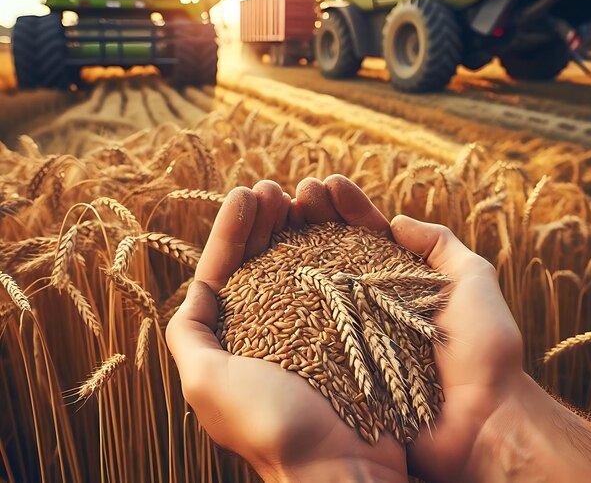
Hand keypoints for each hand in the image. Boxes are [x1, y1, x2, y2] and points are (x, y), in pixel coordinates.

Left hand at [166, 180, 406, 482]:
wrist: (341, 465)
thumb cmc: (270, 425)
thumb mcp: (207, 383)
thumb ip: (190, 335)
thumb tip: (196, 291)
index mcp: (235, 335)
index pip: (227, 269)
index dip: (233, 229)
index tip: (247, 192)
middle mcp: (272, 325)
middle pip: (264, 258)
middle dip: (265, 219)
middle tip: (274, 187)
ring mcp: (312, 323)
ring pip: (301, 261)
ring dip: (298, 225)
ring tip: (302, 193)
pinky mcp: (348, 324)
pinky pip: (338, 274)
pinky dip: (335, 245)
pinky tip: (336, 221)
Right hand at [293, 175, 523, 481]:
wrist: (481, 420)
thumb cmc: (485, 350)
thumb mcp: (472, 281)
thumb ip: (440, 244)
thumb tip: (397, 220)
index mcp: (400, 279)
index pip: (369, 232)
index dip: (349, 206)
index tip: (328, 182)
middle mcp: (371, 300)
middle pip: (336, 249)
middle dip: (316, 217)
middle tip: (297, 191)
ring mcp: (353, 329)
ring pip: (318, 280)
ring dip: (297, 245)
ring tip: (278, 214)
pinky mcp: (340, 360)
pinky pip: (310, 326)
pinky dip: (291, 297)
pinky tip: (270, 270)